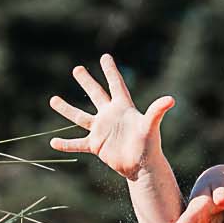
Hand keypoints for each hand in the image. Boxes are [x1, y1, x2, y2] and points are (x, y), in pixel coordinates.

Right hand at [48, 54, 170, 181]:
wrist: (142, 166)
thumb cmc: (149, 145)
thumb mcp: (151, 126)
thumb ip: (157, 111)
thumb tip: (171, 99)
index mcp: (123, 107)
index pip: (116, 84)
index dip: (110, 71)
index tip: (105, 56)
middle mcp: (110, 116)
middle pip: (96, 94)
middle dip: (86, 81)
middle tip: (77, 68)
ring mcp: (101, 130)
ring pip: (80, 117)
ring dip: (67, 108)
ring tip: (53, 99)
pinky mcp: (96, 145)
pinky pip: (77, 143)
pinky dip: (66, 143)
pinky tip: (53, 142)